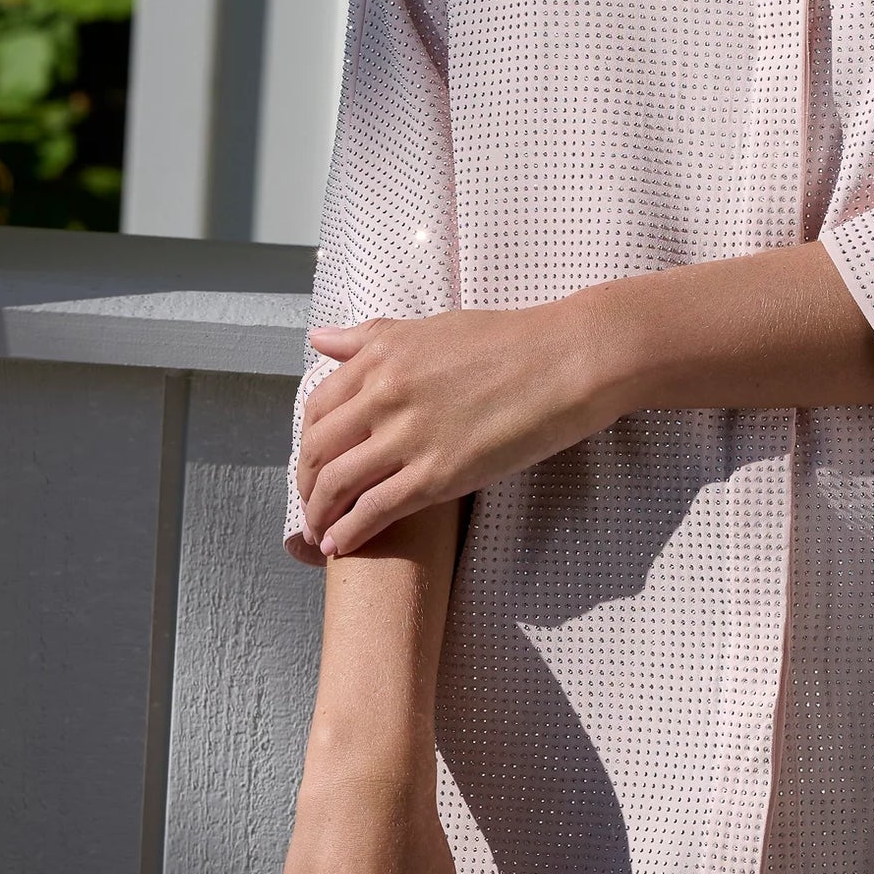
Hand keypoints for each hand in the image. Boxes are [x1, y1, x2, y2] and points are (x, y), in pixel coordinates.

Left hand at [299, 302, 624, 556]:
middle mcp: (385, 393)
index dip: (307, 443)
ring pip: (338, 484)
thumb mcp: (431, 328)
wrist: (567, 361)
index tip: (313, 463)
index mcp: (382, 356)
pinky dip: (348, 532)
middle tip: (310, 506)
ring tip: (319, 532)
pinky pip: (375, 510)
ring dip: (318, 515)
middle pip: (318, 450)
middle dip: (306, 485)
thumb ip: (371, 338)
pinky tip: (339, 546)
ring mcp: (409, 435)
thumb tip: (320, 339)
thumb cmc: (510, 341)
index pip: (318, 408)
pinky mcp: (438, 474)